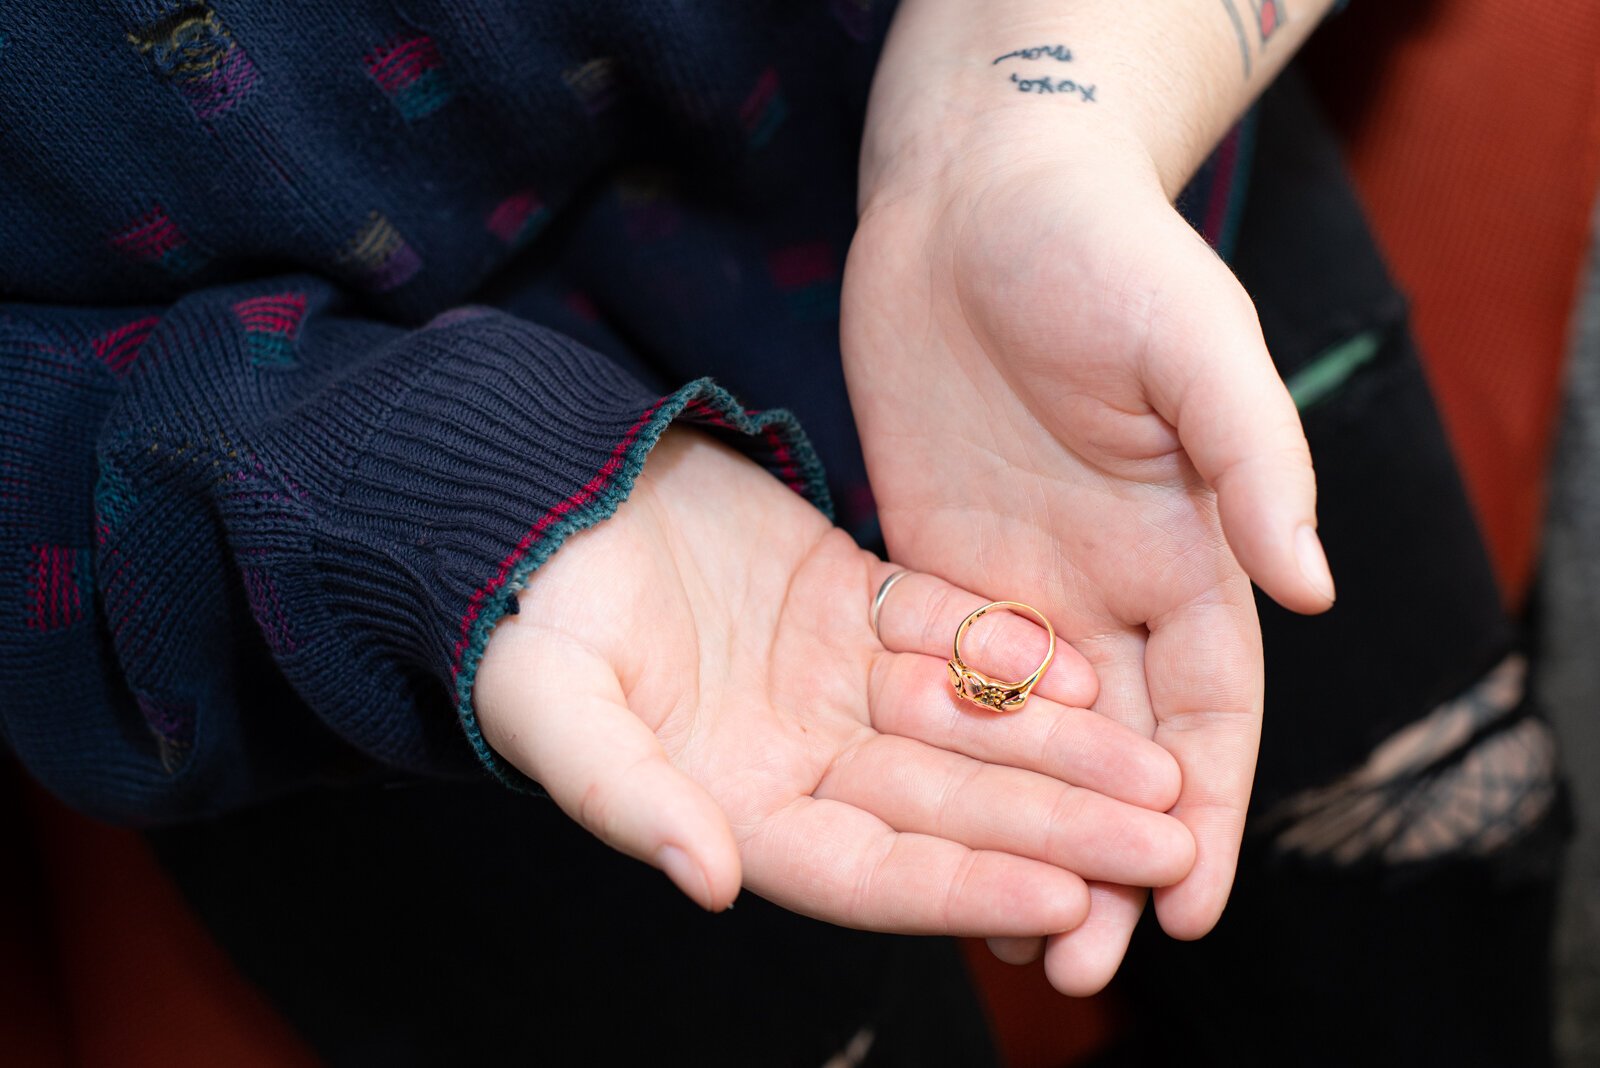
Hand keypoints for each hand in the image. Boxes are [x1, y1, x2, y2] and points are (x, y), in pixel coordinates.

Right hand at [474, 428, 1192, 934]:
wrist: (534, 502)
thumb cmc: (522, 620)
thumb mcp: (552, 707)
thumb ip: (625, 797)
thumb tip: (709, 882)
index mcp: (738, 808)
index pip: (870, 871)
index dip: (962, 889)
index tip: (1062, 900)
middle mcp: (804, 758)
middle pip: (947, 809)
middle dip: (1055, 831)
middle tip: (1164, 849)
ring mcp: (835, 680)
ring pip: (967, 724)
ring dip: (1061, 749)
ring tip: (1160, 772)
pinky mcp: (852, 600)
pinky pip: (945, 630)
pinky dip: (1011, 650)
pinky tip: (1086, 673)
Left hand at [843, 20, 1332, 989]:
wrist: (971, 195)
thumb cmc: (1099, 250)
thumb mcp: (1192, 344)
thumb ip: (1251, 465)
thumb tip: (1311, 593)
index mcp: (1187, 548)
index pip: (1206, 710)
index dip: (1204, 808)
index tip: (1191, 905)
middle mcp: (1105, 583)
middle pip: (1113, 747)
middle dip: (1105, 853)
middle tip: (1081, 959)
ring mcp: (1015, 577)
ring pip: (1024, 735)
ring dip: (1016, 829)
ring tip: (1004, 930)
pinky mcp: (929, 559)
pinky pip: (937, 677)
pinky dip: (939, 754)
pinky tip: (916, 822)